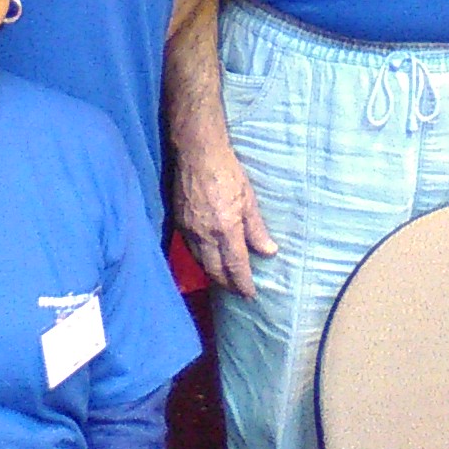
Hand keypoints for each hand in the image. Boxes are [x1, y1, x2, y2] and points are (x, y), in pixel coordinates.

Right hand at [173, 138, 275, 297]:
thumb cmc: (228, 173)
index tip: (250, 294)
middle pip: (214, 270)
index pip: (235, 266)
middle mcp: (205, 235)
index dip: (242, 283)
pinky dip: (201, 260)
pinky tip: (208, 259)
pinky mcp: (179, 222)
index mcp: (225, 229)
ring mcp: (189, 230)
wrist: (197, 154)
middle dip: (227, 284)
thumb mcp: (248, 200)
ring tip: (225, 280)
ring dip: (213, 274)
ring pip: (200, 262)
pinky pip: (191, 249)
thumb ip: (257, 229)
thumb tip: (269, 252)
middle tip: (238, 292)